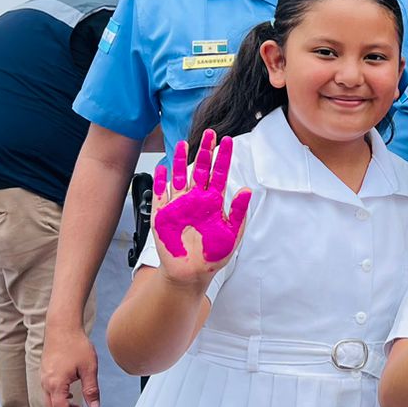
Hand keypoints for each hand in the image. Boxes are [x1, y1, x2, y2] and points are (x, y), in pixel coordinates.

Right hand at [41, 320, 98, 406]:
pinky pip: (48, 390)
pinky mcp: (44, 371)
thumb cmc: (76, 345)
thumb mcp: (89, 369)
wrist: (62, 327)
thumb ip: (91, 390)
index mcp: (56, 384)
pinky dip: (57, 397)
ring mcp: (43, 376)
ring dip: (61, 406)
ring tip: (77, 406)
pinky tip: (69, 393)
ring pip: (48, 399)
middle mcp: (46, 382)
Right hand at [151, 130, 251, 283]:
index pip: (220, 174)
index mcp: (214, 202)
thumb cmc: (214, 255)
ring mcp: (179, 205)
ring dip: (181, 161)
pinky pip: (161, 194)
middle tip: (210, 133)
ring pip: (180, 177)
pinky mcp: (163, 215)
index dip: (223, 158)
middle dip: (205, 151)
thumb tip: (246, 190)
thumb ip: (238, 213)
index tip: (228, 141)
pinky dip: (161, 181)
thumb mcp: (231, 234)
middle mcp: (197, 200)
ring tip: (184, 144)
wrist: (192, 273)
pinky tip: (163, 168)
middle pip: (200, 169)